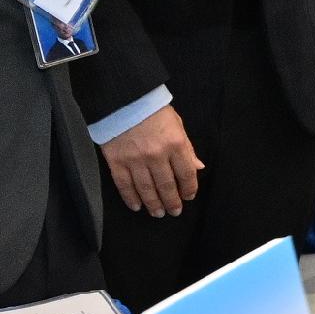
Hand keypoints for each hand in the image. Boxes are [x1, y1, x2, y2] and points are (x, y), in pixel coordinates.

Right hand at [101, 104, 202, 218]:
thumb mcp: (177, 125)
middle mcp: (156, 155)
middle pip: (166, 185)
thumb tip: (198, 167)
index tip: (188, 197)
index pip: (186, 174)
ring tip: (158, 213)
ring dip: (153, 204)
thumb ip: (187, 148)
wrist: (124, 100)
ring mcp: (135, 160)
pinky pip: (124, 185)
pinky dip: (131, 198)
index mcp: (175, 144)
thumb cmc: (154, 111)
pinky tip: (136, 206)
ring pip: (146, 189)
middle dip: (172, 202)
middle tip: (174, 212)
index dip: (189, 189)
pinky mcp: (116, 161)